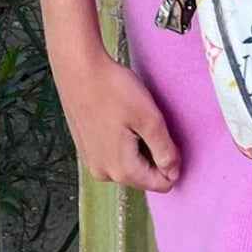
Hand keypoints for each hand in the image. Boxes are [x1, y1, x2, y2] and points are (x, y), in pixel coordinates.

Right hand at [53, 48, 180, 191]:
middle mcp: (104, 173)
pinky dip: (124, 140)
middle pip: (144, 175)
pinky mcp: (86, 148)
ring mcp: (92, 161)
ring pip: (129, 164)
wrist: (77, 68)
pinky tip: (120, 116)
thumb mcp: (148, 118)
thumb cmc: (113, 89)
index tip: (169, 135)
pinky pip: (115, 154)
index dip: (174, 162)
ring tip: (134, 117)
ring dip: (139, 146)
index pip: (161, 184)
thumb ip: (165, 150)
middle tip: (150, 121)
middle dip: (154, 153)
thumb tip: (174, 173)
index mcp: (122, 170)